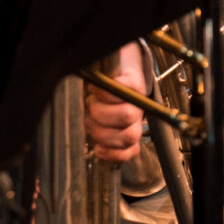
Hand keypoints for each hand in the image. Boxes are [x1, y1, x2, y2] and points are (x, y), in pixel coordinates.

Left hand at [84, 42, 148, 163]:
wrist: (116, 84)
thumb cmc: (104, 79)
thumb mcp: (101, 69)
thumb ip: (95, 71)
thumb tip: (85, 74)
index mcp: (134, 85)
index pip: (126, 88)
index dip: (104, 91)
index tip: (91, 87)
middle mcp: (138, 106)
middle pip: (127, 115)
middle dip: (100, 113)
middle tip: (90, 106)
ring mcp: (136, 124)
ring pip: (128, 136)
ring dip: (103, 133)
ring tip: (90, 124)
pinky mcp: (130, 141)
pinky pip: (129, 153)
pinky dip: (113, 154)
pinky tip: (98, 148)